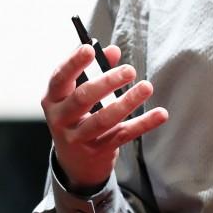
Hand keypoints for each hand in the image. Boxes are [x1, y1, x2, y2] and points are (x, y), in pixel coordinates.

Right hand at [41, 44, 167, 190]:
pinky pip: (123, 134)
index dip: (73, 63)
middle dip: (107, 82)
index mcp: (53, 99)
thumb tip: (113, 51)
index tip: (89, 49)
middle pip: (82, 98)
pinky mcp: (98, 151)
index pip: (59, 78)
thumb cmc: (76, 116)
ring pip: (104, 119)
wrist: (74, 162)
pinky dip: (143, 124)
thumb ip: (95, 69)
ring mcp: (78, 138)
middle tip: (129, 70)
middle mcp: (61, 119)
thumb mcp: (77, 92)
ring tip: (146, 87)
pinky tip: (160, 114)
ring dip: (127, 102)